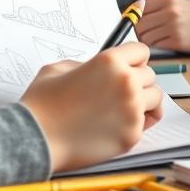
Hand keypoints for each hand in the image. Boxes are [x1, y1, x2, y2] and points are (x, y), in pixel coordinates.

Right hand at [20, 42, 164, 171]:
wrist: (35, 139)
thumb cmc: (42, 104)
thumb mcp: (59, 68)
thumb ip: (87, 63)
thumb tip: (101, 68)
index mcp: (110, 61)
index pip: (141, 51)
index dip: (133, 59)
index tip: (129, 67)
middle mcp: (126, 82)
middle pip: (150, 75)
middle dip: (137, 81)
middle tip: (119, 92)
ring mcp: (132, 110)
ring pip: (155, 99)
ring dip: (142, 101)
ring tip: (121, 108)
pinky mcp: (132, 134)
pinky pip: (146, 123)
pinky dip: (134, 124)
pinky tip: (117, 125)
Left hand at [137, 0, 189, 52]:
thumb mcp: (176, 3)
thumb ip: (156, 6)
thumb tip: (133, 12)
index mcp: (168, 0)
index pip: (139, 8)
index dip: (134, 16)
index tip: (134, 21)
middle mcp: (170, 12)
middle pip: (140, 24)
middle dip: (139, 30)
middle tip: (145, 32)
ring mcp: (174, 27)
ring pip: (146, 37)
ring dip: (147, 39)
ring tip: (156, 37)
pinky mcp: (177, 42)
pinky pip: (156, 46)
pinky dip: (157, 45)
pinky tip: (164, 42)